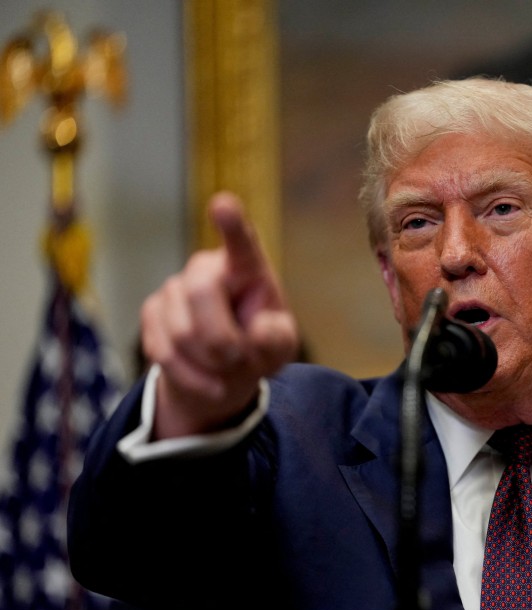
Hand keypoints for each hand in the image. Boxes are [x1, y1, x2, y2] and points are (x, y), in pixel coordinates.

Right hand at [141, 192, 298, 437]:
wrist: (225, 372)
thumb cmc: (259, 347)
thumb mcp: (280, 347)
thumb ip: (277, 339)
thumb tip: (258, 331)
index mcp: (246, 267)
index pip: (241, 242)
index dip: (232, 223)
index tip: (224, 204)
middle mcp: (206, 268)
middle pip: (200, 293)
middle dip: (221, 338)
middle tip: (239, 359)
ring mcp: (175, 288)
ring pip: (181, 331)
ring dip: (209, 364)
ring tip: (227, 369)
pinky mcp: (151, 313)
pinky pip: (163, 351)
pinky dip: (191, 377)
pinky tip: (209, 383)